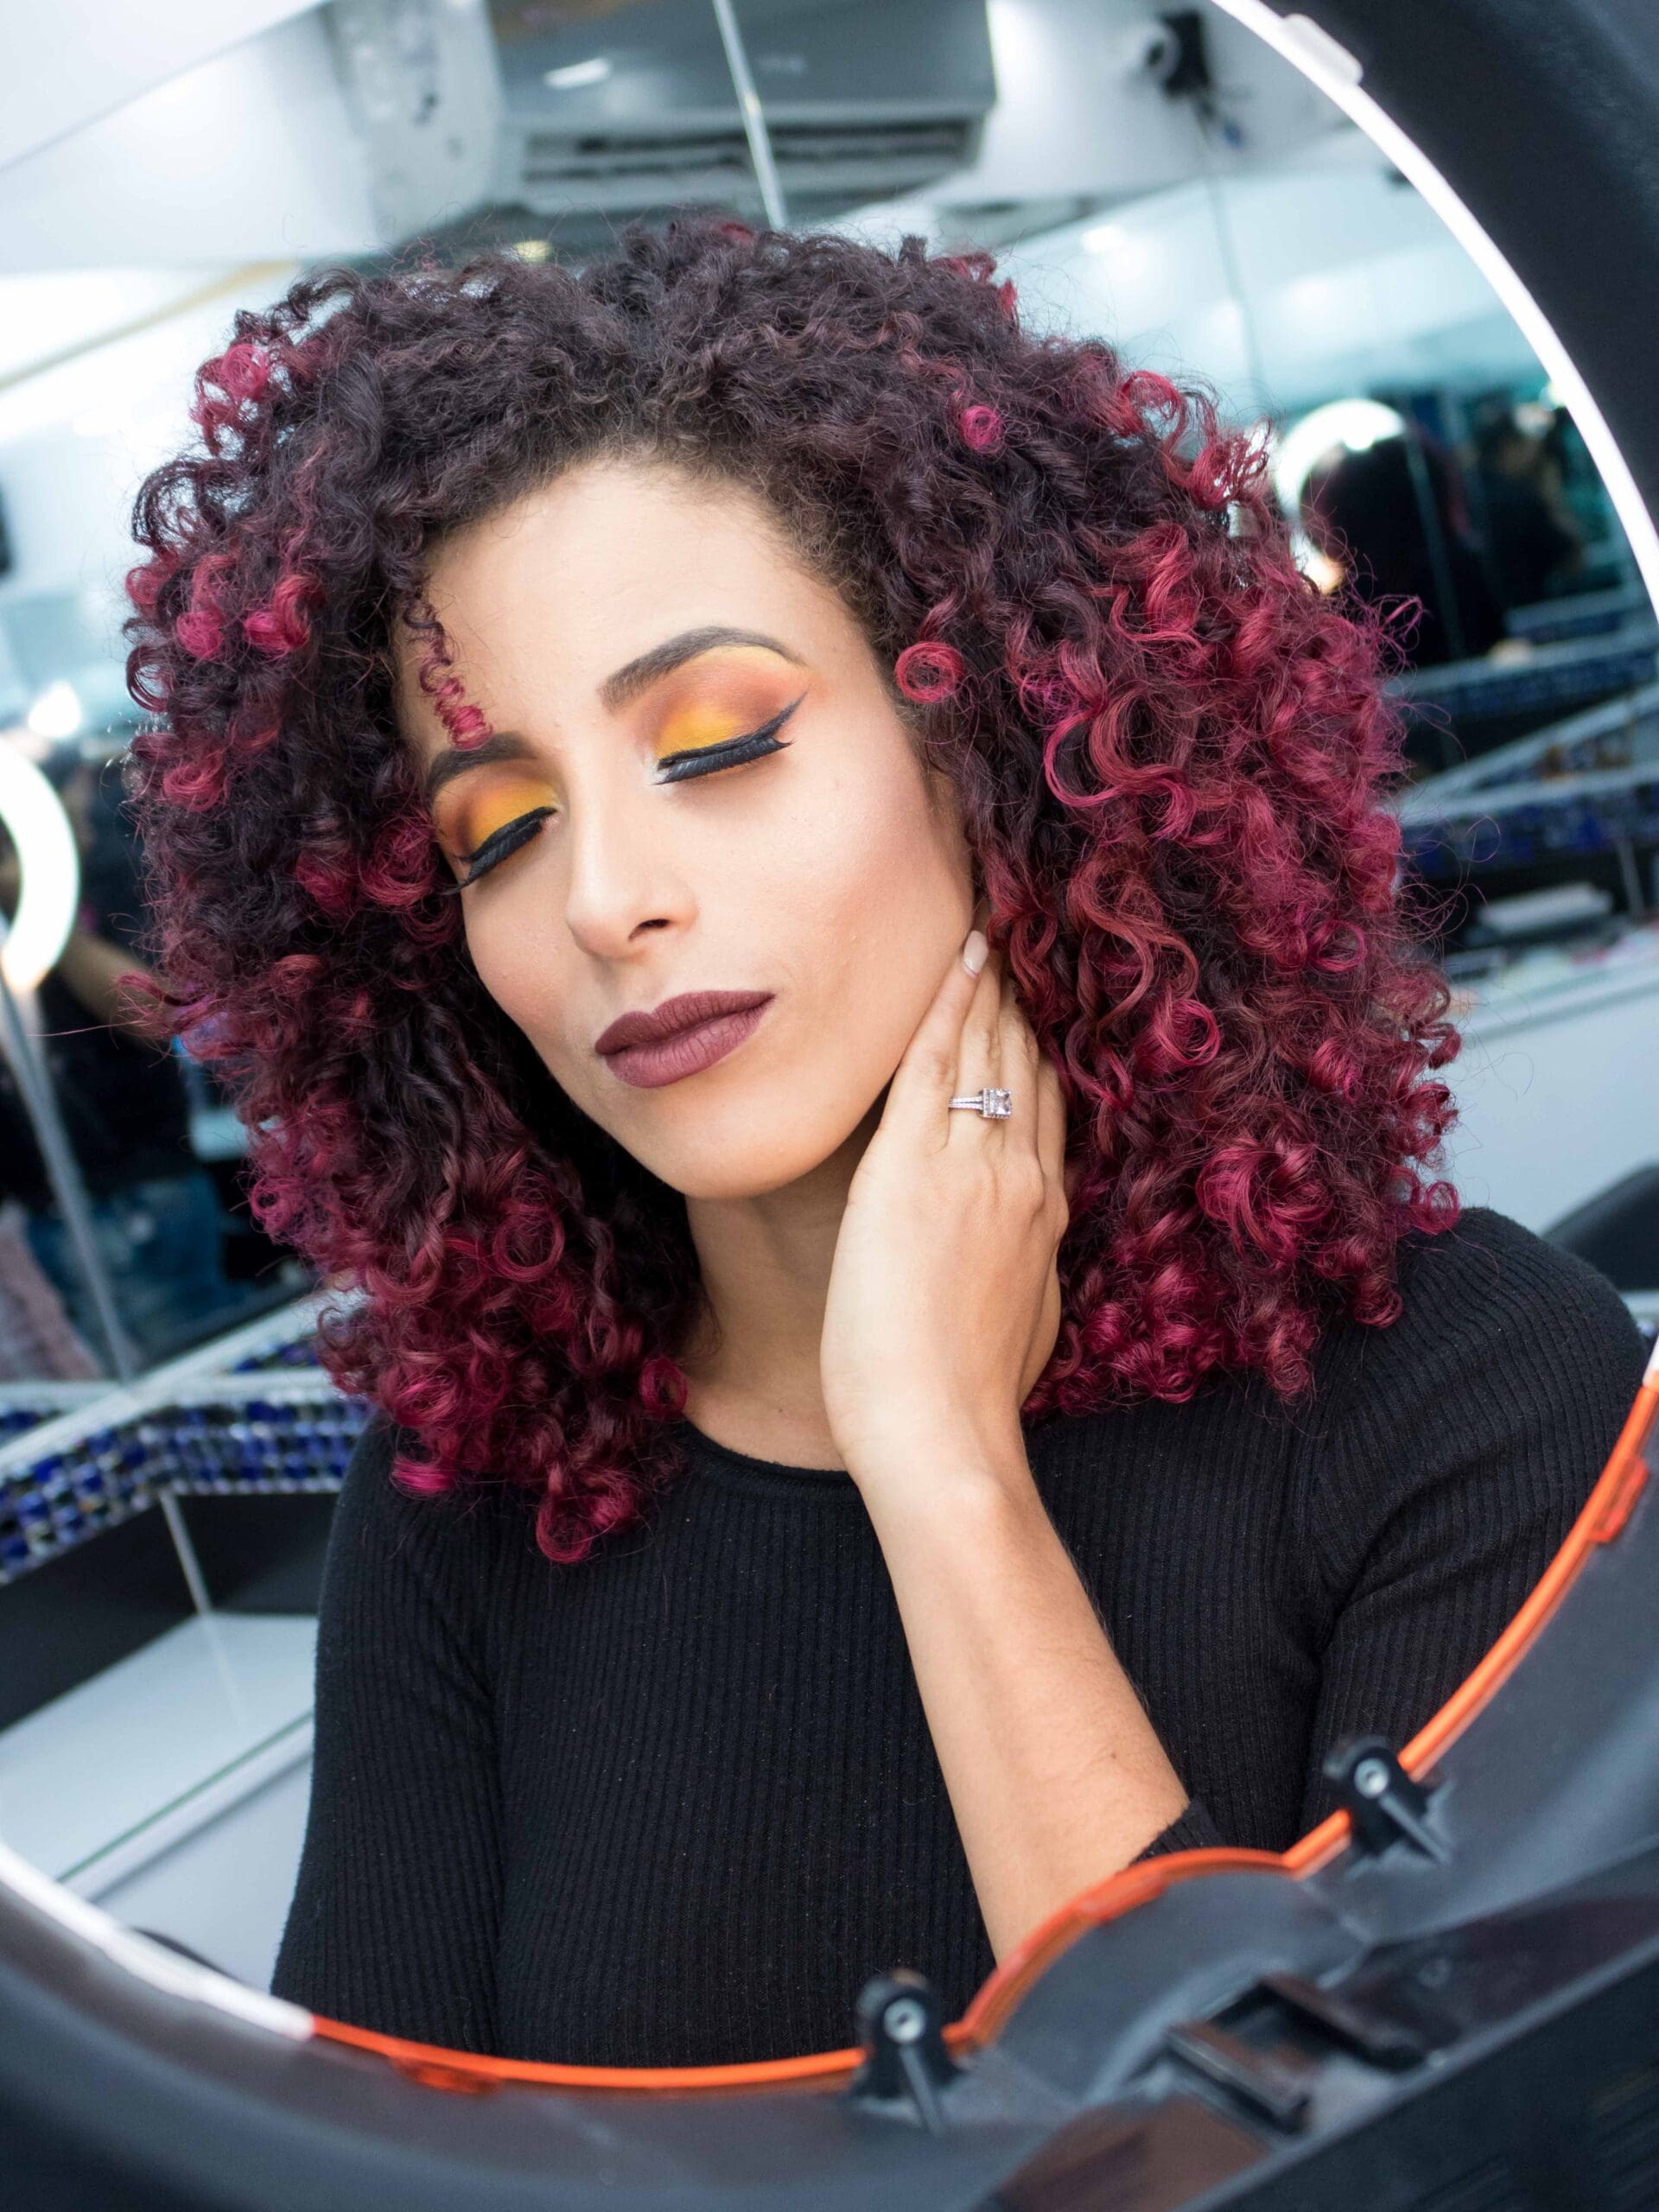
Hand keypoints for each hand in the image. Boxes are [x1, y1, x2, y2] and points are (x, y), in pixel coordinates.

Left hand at [819, 925, 1069, 1489]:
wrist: (942, 1430)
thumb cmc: (968, 1400)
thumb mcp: (1021, 1324)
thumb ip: (1021, 1272)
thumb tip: (1018, 1260)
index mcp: (1044, 1215)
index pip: (1047, 1107)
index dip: (1044, 1049)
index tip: (1040, 1005)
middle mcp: (1020, 1178)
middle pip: (1028, 1065)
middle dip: (1021, 1001)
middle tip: (1019, 940)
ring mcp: (972, 1167)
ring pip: (989, 1052)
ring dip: (988, 988)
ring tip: (988, 930)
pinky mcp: (913, 1168)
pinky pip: (935, 1063)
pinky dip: (948, 1006)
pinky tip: (957, 961)